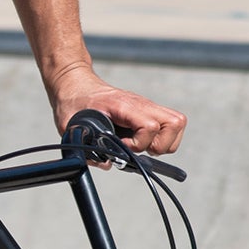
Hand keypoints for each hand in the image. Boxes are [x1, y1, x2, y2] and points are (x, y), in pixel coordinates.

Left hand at [47, 68, 186, 156]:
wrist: (76, 85)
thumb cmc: (74, 103)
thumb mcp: (71, 127)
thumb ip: (86, 149)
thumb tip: (107, 163)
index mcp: (123, 105)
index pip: (149, 125)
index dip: (138, 144)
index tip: (121, 146)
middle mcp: (141, 104)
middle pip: (175, 122)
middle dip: (160, 145)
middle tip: (138, 149)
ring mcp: (146, 106)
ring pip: (177, 123)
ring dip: (164, 142)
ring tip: (142, 146)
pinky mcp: (147, 111)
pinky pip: (169, 124)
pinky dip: (161, 138)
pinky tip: (141, 141)